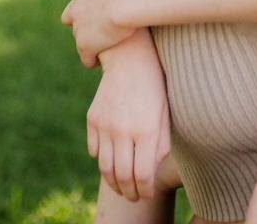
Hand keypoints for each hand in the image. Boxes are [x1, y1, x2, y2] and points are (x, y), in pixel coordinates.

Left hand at [62, 0, 139, 66]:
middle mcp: (75, 19)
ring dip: (92, 51)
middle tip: (103, 40)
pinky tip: (104, 62)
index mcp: (80, 2)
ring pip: (81, 48)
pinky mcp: (86, 48)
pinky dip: (94, 62)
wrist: (124, 3)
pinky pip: (87, 61)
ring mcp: (79, 34)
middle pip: (76, 33)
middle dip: (88, 36)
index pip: (67, 16)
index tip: (89, 25)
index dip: (77, 21)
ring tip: (105, 53)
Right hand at [87, 33, 171, 201]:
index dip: (145, 191)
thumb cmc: (154, 88)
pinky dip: (102, 161)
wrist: (130, 58)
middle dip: (129, 193)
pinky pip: (94, 151)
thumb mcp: (164, 116)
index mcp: (146, 131)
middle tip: (134, 197)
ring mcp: (105, 125)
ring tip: (123, 187)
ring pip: (105, 168)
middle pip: (122, 177)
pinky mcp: (92, 119)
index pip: (143, 176)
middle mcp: (123, 131)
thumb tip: (149, 175)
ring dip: (114, 183)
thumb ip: (160, 147)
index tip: (147, 195)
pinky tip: (112, 162)